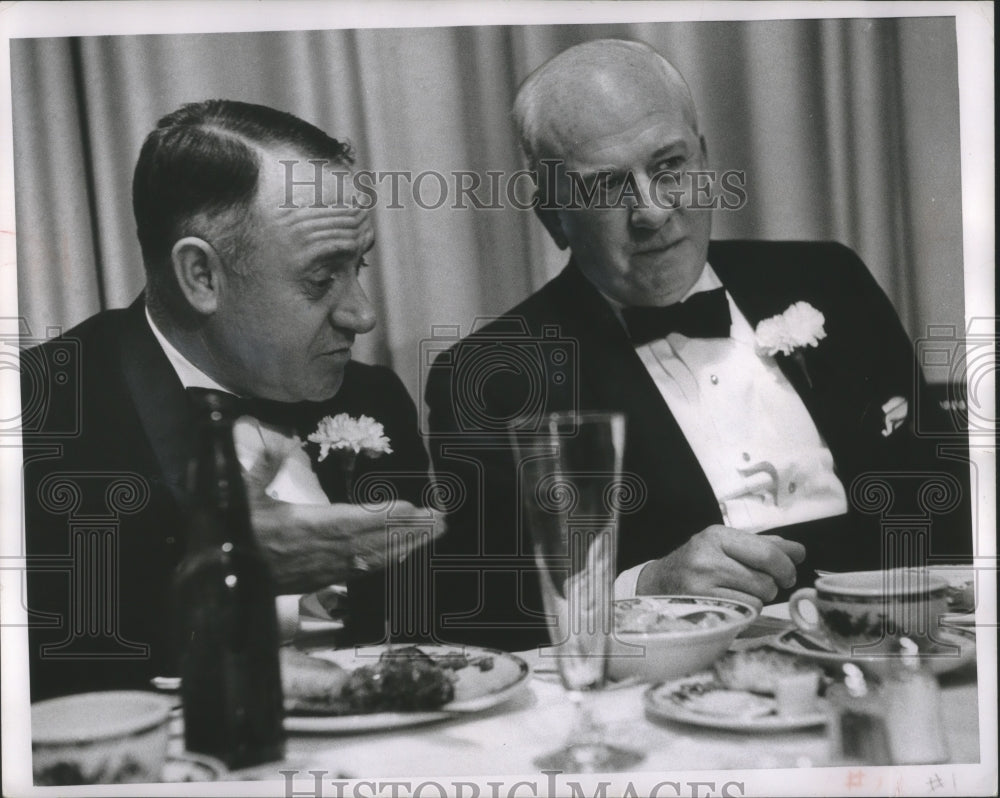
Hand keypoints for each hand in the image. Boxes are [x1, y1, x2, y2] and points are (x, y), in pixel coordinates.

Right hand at [243, 435, 444, 593]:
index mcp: (299, 529)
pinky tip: (406, 552)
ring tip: (435, 532)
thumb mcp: (237, 496)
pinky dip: (388, 559)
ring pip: (372, 558)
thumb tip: (273, 437)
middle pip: (371, 542)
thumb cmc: (228, 535)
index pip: (350, 522)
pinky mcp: (321, 580)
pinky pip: (362, 570)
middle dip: (409, 531)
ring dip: (406, 545)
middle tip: (443, 520)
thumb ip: (259, 465)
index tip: (412, 507)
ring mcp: (322, 570)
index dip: (382, 517)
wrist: (218, 580)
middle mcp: (317, 553)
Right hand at [635, 525, 805, 610]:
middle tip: (767, 584)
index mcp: (716, 536)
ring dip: (757, 599)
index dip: (787, 565)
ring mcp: (702, 586)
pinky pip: (744, 613)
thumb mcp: (722, 545)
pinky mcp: (702, 608)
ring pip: (758, 600)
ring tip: (740, 592)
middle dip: (773, 585)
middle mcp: (707, 558)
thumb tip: (797, 550)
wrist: (657, 584)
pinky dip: (745, 611)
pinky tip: (731, 603)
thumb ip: (760, 546)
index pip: (767, 552)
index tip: (790, 572)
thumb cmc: (696, 563)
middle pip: (766, 580)